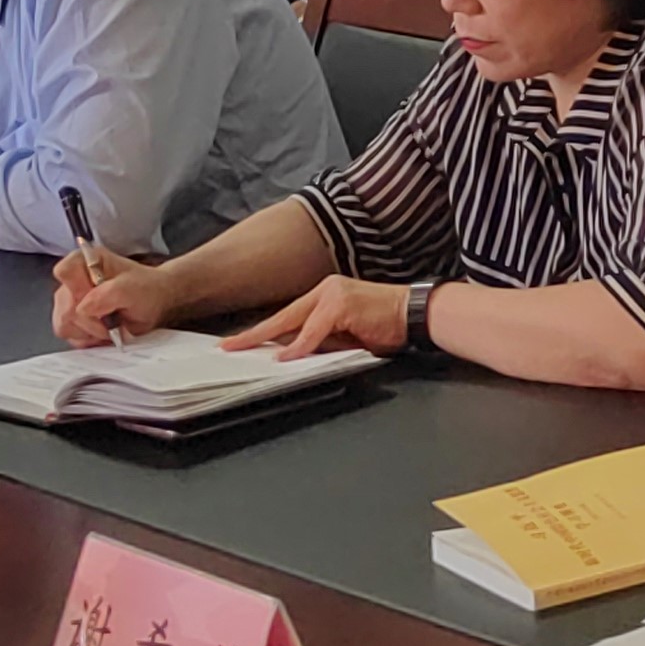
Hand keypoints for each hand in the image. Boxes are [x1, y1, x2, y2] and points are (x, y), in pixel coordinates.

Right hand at [53, 248, 179, 345]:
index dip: (78, 290)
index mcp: (85, 260)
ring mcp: (70, 302)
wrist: (154, 304)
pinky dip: (90, 339)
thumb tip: (83, 308)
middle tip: (113, 319)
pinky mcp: (72, 322)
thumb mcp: (134, 288)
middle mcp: (73, 280)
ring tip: (112, 325)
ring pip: (64, 325)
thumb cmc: (146, 289)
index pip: (64, 272)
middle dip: (91, 320)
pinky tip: (106, 332)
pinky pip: (71, 337)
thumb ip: (109, 294)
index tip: (99, 301)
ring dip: (91, 331)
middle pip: (65, 306)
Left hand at [220, 275, 412, 361]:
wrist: (416, 314)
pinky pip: (313, 330)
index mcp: (325, 295)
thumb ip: (321, 340)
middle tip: (228, 346)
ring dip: (268, 339)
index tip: (239, 342)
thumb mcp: (346, 336)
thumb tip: (292, 353)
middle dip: (253, 333)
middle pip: (282, 315)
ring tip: (244, 350)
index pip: (287, 315)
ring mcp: (333, 294)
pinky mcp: (341, 303)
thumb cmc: (386, 325)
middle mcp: (326, 289)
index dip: (262, 331)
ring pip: (294, 321)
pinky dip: (299, 345)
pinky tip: (285, 356)